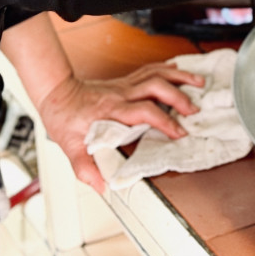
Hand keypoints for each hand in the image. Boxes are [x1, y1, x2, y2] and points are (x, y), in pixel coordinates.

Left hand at [36, 62, 205, 192]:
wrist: (56, 93)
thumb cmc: (64, 118)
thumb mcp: (69, 146)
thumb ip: (85, 167)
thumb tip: (101, 186)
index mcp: (111, 111)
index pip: (144, 112)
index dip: (165, 121)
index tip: (180, 133)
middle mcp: (121, 95)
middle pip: (156, 87)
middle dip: (179, 97)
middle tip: (195, 110)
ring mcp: (125, 86)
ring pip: (156, 74)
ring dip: (179, 78)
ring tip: (198, 83)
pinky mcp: (125, 82)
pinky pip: (149, 70)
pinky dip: (167, 69)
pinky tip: (179, 71)